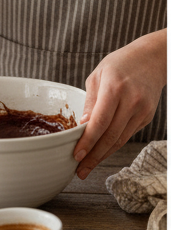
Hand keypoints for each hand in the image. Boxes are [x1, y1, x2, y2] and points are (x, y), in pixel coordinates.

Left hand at [74, 30, 165, 178]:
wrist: (152, 58)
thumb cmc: (119, 65)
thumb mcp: (97, 77)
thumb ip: (89, 102)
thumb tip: (81, 127)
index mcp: (115, 89)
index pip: (100, 122)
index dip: (88, 142)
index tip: (76, 156)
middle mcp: (132, 101)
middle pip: (110, 136)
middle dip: (93, 157)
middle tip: (79, 171)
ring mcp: (142, 110)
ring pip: (120, 140)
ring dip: (102, 156)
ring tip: (86, 168)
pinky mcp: (147, 116)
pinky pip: (126, 136)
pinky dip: (112, 147)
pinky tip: (100, 154)